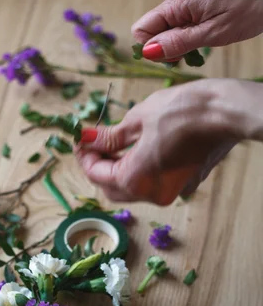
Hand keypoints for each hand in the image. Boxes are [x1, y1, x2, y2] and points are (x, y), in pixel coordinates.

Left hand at [76, 79, 260, 205]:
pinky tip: (134, 149)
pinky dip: (136, 170)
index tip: (79, 137)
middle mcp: (151, 195)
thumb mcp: (137, 119)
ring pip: (130, 189)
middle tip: (92, 141)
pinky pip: (150, 184)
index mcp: (135, 180)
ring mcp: (170, 192)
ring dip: (116, 170)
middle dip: (98, 166)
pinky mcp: (183, 184)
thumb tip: (85, 139)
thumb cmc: (184, 110)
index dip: (83, 155)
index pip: (96, 175)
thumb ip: (108, 137)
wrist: (227, 111)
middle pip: (111, 188)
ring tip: (111, 143)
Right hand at [132, 0, 262, 61]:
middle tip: (189, 56)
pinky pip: (180, 25)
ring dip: (177, 45)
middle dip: (165, 49)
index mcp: (178, 3)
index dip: (151, 49)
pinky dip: (186, 38)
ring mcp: (187, 2)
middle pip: (152, 30)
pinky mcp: (197, 5)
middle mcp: (178, 0)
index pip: (142, 28)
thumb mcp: (212, 33)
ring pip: (166, 30)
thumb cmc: (249, 9)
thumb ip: (178, 42)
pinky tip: (203, 41)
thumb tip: (147, 52)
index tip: (172, 59)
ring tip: (200, 49)